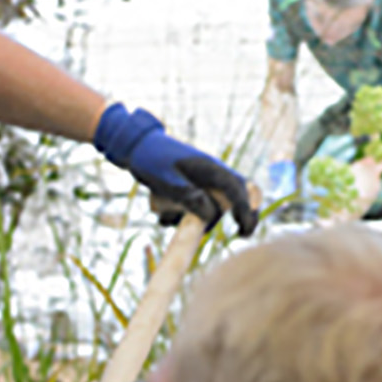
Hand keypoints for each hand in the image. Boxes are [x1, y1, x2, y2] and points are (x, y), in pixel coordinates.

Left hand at [94, 104, 258, 235]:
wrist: (137, 148)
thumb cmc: (151, 159)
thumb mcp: (165, 178)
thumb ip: (186, 195)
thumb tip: (210, 214)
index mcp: (209, 168)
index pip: (236, 188)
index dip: (245, 208)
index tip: (243, 227)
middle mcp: (211, 176)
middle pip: (236, 197)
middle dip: (242, 215)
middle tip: (243, 233)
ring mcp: (203, 184)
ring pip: (213, 208)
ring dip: (195, 219)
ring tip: (165, 212)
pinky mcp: (194, 191)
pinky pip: (197, 210)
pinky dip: (181, 217)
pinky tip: (162, 212)